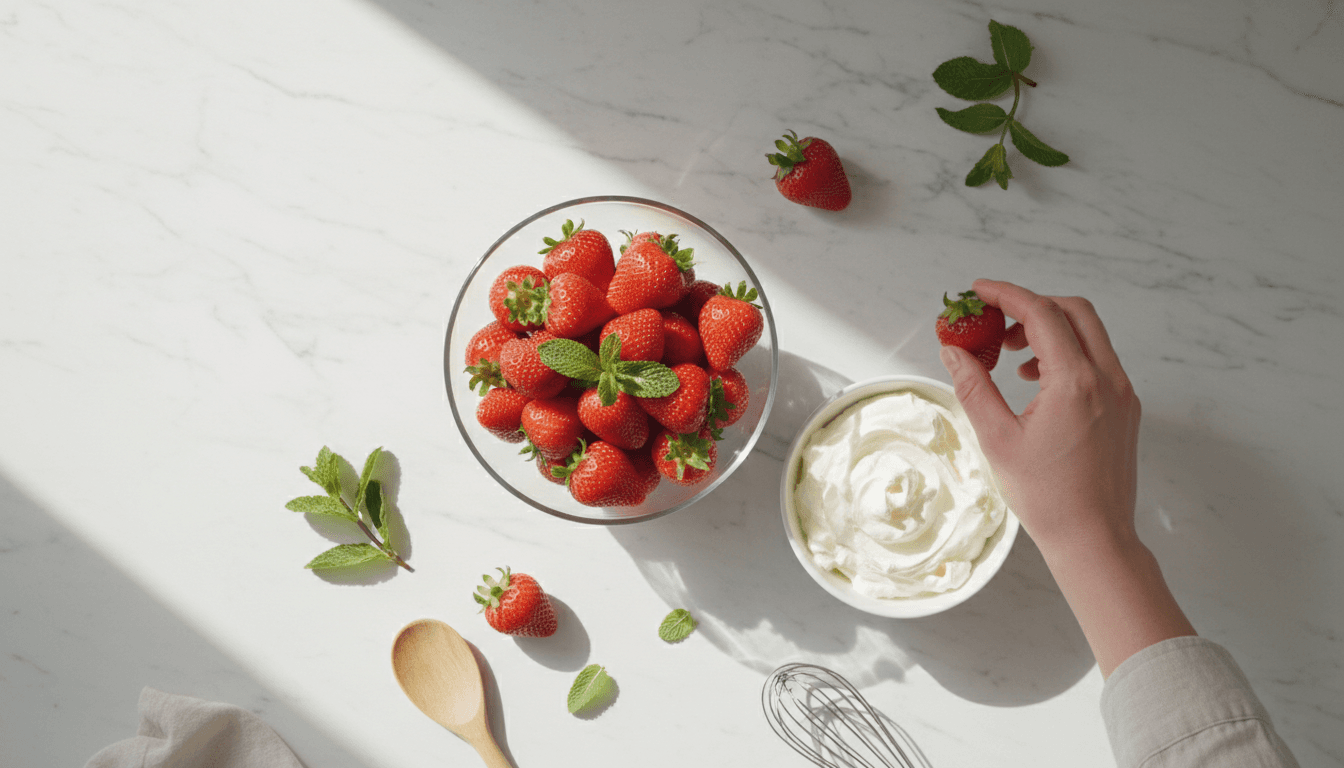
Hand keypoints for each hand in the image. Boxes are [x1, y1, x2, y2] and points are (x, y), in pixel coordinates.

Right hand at [938, 279, 1141, 557]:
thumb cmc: (1047, 497)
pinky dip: (1066, 352)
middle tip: (994, 319)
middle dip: (1030, 305)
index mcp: (1075, 383)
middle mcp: (1107, 379)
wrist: (1094, 537)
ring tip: (1010, 353)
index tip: (977, 292)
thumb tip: (953, 350)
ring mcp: (1123, 392)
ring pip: (1088, 333)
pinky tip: (1035, 379)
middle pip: (1073, 310)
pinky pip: (1098, 359)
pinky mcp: (1126, 407)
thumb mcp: (997, 439)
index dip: (1005, 294)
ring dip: (1049, 328)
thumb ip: (973, 386)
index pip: (1041, 313)